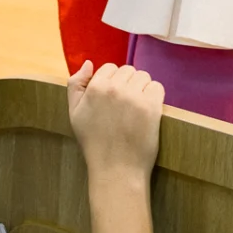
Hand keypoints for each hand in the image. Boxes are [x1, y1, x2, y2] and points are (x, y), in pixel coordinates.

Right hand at [68, 61, 164, 179]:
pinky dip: (154, 95)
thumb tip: (89, 63)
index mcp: (95, 87)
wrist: (116, 169)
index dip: (112, 81)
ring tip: (137, 107)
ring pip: (144, 77)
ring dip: (142, 88)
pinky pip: (157, 87)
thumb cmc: (93, 142)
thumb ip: (75, 84)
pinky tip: (148, 109)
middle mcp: (115, 88)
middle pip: (128, 70)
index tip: (113, 98)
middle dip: (127, 83)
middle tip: (125, 105)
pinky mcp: (152, 108)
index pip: (110, 67)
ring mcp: (135, 97)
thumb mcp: (74, 112)